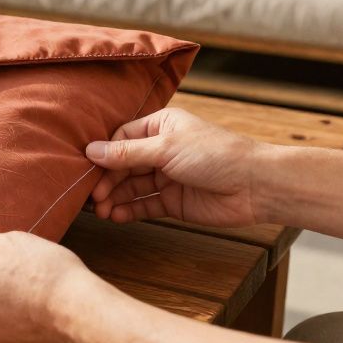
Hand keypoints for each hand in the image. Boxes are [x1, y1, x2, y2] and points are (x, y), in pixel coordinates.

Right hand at [85, 108, 269, 227]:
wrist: (256, 186)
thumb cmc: (216, 154)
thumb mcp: (166, 148)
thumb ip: (127, 153)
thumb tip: (90, 151)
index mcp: (160, 126)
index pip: (121, 138)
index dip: (103, 154)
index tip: (86, 170)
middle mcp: (161, 150)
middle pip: (123, 164)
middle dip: (106, 180)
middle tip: (92, 197)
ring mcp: (167, 176)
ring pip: (131, 186)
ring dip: (115, 198)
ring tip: (100, 211)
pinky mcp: (173, 201)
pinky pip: (144, 204)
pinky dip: (129, 210)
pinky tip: (116, 216)